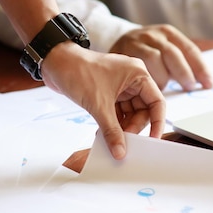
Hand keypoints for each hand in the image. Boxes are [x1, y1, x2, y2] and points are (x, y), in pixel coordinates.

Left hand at [41, 42, 165, 159]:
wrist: (55, 63)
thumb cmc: (78, 70)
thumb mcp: (99, 105)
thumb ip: (112, 130)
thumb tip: (120, 150)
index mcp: (138, 74)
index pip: (157, 102)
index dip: (157, 122)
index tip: (152, 140)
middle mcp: (132, 79)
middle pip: (143, 111)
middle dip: (133, 127)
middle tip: (124, 142)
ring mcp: (120, 86)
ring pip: (129, 113)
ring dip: (121, 127)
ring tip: (112, 140)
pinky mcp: (108, 92)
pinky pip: (117, 112)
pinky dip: (112, 123)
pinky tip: (104, 133)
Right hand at [110, 24, 212, 89]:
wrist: (118, 44)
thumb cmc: (147, 52)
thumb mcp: (165, 51)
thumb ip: (180, 63)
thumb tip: (204, 81)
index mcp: (168, 33)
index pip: (189, 49)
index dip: (200, 68)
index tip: (209, 83)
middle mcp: (153, 34)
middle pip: (172, 53)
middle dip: (183, 72)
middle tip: (189, 87)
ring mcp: (136, 41)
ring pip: (153, 58)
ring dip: (162, 76)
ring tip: (164, 88)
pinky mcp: (122, 50)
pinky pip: (136, 66)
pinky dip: (146, 78)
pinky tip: (149, 87)